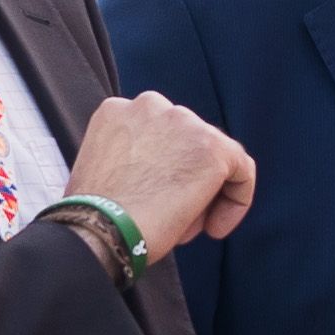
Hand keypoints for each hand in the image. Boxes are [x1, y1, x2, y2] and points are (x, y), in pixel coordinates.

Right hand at [66, 92, 254, 258]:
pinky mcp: (212, 148)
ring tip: (182, 225)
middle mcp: (151, 105)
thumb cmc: (93, 216)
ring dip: (203, 194)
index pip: (160, 136)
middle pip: (187, 143)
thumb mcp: (105, 169)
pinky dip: (235, 201)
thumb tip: (163, 174)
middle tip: (170, 217)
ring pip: (212, 158)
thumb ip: (133, 156)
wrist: (98, 230)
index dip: (162, 173)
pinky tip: (214, 228)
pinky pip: (241, 171)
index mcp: (119, 110)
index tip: (155, 202)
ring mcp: (184, 122)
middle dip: (184, 181)